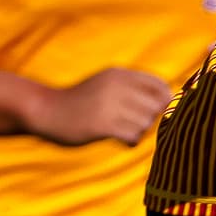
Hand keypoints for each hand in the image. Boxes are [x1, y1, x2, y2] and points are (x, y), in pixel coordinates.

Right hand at [29, 67, 173, 148]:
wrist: (46, 110)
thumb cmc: (80, 101)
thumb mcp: (105, 84)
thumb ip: (131, 88)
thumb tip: (168, 99)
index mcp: (119, 74)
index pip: (160, 85)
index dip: (164, 100)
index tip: (154, 111)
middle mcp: (117, 86)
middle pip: (156, 106)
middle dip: (150, 118)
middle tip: (135, 124)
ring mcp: (109, 104)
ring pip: (145, 122)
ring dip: (139, 131)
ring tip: (125, 132)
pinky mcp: (102, 124)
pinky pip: (133, 136)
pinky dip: (131, 141)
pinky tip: (121, 140)